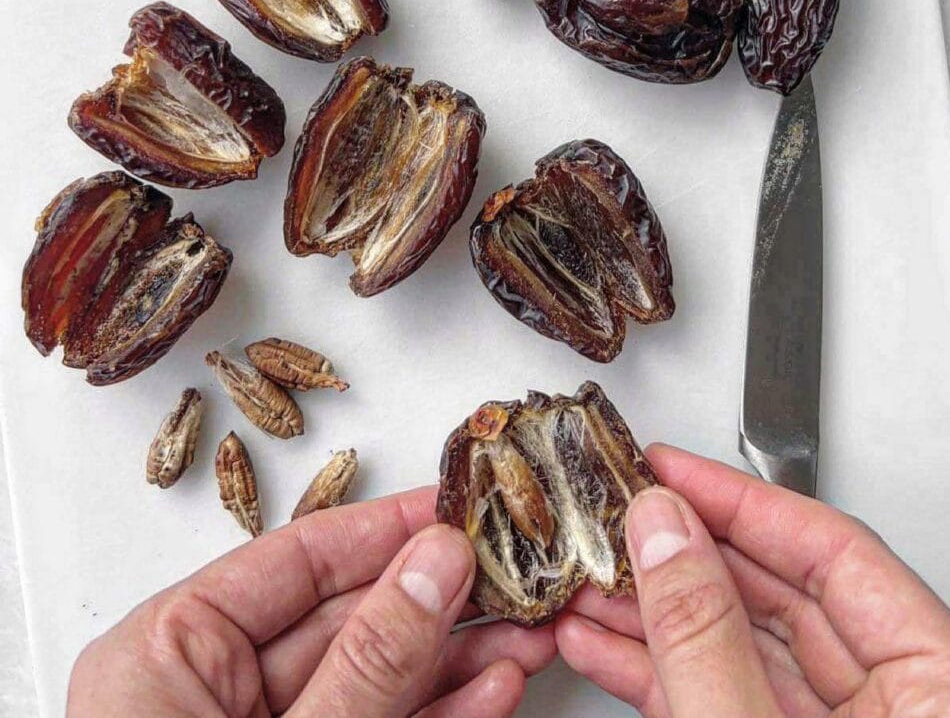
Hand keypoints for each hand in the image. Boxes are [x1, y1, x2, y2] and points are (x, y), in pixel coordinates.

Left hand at [67, 485, 553, 716]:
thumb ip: (366, 662)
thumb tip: (433, 564)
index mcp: (167, 654)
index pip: (292, 560)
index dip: (380, 530)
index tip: (452, 510)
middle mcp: (208, 691)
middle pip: (343, 618)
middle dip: (437, 601)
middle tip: (508, 575)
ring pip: (373, 679)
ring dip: (455, 660)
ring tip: (525, 632)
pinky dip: (440, 717)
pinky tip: (493, 691)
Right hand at [557, 444, 949, 716]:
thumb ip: (709, 642)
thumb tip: (663, 534)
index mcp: (945, 690)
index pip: (833, 547)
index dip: (738, 496)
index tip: (665, 464)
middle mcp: (902, 710)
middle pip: (778, 593)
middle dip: (678, 556)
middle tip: (613, 515)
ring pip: (738, 652)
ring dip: (653, 615)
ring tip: (588, 578)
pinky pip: (720, 704)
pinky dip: (660, 676)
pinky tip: (604, 646)